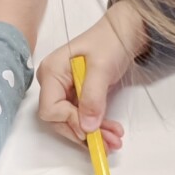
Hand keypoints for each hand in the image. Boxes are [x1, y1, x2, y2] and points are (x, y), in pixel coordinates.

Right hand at [35, 2, 148, 153]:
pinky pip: (82, 117)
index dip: (70, 121)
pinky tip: (111, 132)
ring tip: (115, 139)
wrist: (124, 33)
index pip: (50, 108)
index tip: (92, 128)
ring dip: (92, 134)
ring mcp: (64, 90)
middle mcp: (53, 83)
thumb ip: (93, 97)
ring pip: (72, 122)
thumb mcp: (102, 68)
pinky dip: (96, 127)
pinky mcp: (76, 96)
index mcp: (51, 72)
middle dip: (83, 133)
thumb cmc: (110, 42)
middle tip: (109, 141)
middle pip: (59, 120)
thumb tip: (86, 127)